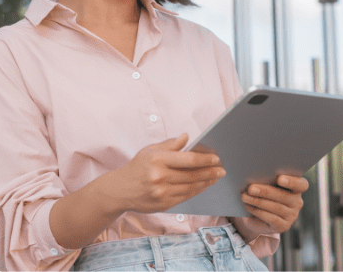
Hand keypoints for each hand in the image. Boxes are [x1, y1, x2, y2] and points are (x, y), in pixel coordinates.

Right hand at [108, 133, 224, 213]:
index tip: (216, 158)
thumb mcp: (149, 150)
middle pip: (192, 174)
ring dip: (206, 182)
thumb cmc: (137, 167)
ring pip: (191, 187)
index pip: (188, 159)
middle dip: (210, 172)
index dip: (205, 159)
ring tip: (215, 177)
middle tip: (222, 170)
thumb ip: (170, 144)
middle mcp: (160, 177)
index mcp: (157, 160)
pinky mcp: (164, 204)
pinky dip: (196, 190)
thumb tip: (186, 137)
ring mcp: (162, 192)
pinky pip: (186, 196)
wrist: (120, 190)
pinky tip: (203, 185)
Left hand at [241, 175, 308, 232]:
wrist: (255, 215)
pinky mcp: (284, 226)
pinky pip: (272, 218)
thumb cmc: (261, 193)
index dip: (292, 181)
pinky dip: (258, 211)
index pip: (301, 184)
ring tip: (244, 197)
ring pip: (276, 207)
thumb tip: (254, 178)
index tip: (279, 178)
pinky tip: (248, 206)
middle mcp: (297, 202)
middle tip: (250, 188)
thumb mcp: (264, 185)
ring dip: (258, 201)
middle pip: (284, 195)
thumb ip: (265, 180)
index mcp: (296, 187)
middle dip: (265, 191)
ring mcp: (292, 215)